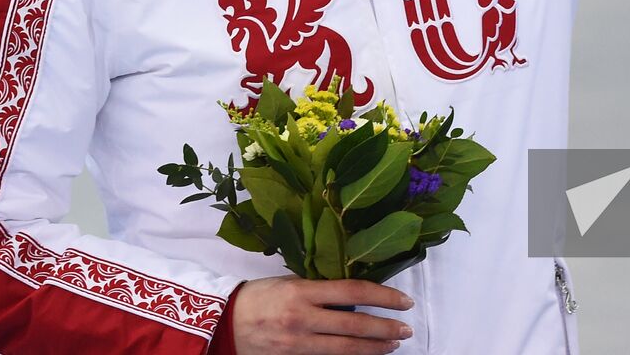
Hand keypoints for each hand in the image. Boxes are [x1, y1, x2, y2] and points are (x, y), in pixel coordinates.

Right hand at [231, 275, 414, 354]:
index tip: (404, 301)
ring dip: (373, 348)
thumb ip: (320, 288)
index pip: (353, 292)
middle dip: (385, 329)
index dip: (383, 297)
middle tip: (406, 330)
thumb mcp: (289, 282)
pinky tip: (365, 354)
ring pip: (345, 349)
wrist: (222, 324)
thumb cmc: (258, 296)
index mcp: (303, 291)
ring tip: (393, 345)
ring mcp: (298, 343)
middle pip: (354, 326)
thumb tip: (354, 295)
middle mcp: (302, 318)